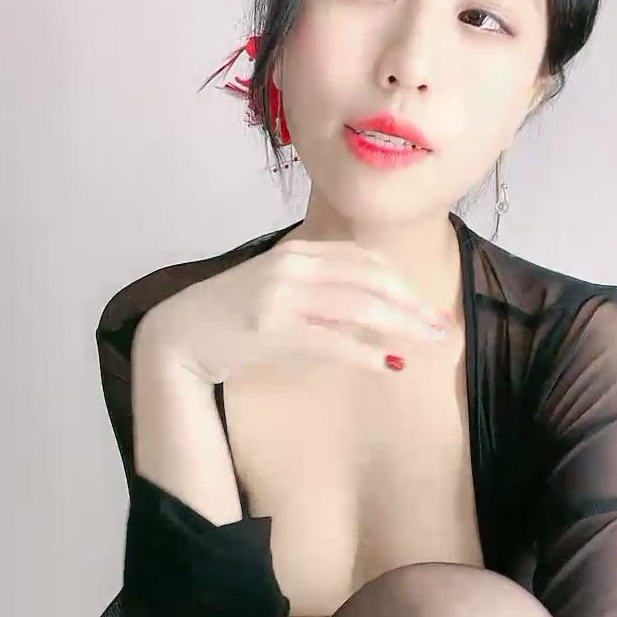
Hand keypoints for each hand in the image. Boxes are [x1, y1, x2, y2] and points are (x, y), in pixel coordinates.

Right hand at [139, 238, 449, 380]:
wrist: (177, 335)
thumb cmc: (229, 317)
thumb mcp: (277, 290)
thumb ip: (320, 293)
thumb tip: (372, 316)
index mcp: (296, 251)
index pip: (364, 260)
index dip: (401, 282)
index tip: (424, 304)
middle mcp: (293, 267)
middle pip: (370, 279)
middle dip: (411, 303)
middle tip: (440, 326)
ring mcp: (281, 296)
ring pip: (359, 306)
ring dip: (400, 325)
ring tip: (426, 342)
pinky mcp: (272, 330)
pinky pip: (331, 341)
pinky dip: (364, 353)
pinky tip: (387, 365)